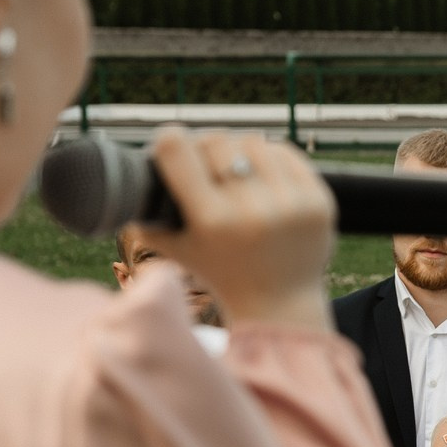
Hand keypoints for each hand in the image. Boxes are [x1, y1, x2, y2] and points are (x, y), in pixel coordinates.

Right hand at [134, 127, 336, 329]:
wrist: (280, 305)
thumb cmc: (219, 273)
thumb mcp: (175, 250)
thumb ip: (145, 215)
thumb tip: (126, 173)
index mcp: (213, 221)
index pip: (177, 148)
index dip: (169, 141)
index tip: (170, 146)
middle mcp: (253, 211)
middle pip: (217, 141)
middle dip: (205, 147)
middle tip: (204, 161)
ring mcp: (291, 205)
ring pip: (253, 142)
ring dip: (239, 149)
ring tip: (235, 168)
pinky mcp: (319, 202)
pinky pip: (286, 153)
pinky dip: (270, 158)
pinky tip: (262, 173)